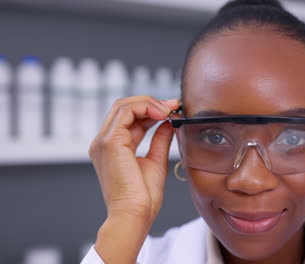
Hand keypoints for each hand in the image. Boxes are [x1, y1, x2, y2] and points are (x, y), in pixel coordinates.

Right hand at [88, 96, 179, 262]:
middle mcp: (104, 143)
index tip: (172, 109)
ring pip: (123, 105)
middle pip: (123, 107)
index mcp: (113, 148)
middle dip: (150, 102)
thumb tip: (168, 123)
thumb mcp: (156, 161)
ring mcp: (104, 141)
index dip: (151, 109)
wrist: (135, 215)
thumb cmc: (143, 198)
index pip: (129, 118)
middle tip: (172, 105)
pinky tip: (161, 114)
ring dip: (148, 103)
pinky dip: (144, 107)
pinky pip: (125, 112)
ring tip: (168, 110)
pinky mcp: (110, 142)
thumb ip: (159, 139)